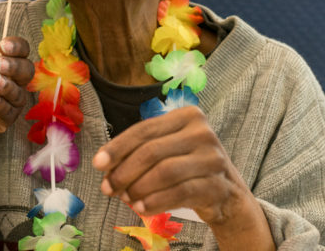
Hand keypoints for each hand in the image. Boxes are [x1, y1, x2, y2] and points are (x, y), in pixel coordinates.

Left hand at [0, 36, 33, 141]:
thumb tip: (1, 69)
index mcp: (1, 60)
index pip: (20, 50)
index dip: (17, 47)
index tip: (4, 46)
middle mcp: (10, 79)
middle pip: (27, 70)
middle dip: (16, 67)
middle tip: (1, 65)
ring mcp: (9, 99)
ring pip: (20, 93)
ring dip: (9, 87)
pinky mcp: (4, 118)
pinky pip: (10, 112)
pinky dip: (3, 104)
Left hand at [92, 106, 255, 226]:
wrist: (227, 194)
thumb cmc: (189, 166)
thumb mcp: (168, 149)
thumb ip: (140, 150)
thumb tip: (104, 166)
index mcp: (188, 116)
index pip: (144, 129)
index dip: (118, 147)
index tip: (98, 163)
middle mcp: (202, 132)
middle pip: (152, 151)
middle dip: (124, 172)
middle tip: (107, 188)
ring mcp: (213, 158)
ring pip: (164, 172)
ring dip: (138, 188)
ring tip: (124, 199)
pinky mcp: (217, 185)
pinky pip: (179, 193)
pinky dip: (155, 201)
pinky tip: (140, 207)